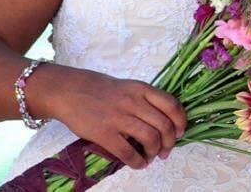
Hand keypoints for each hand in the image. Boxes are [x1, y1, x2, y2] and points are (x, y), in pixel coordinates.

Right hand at [37, 65, 186, 168]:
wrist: (69, 90)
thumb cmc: (101, 89)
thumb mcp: (128, 86)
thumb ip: (146, 100)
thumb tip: (164, 122)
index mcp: (142, 89)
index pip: (172, 105)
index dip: (180, 122)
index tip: (180, 133)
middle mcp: (134, 102)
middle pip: (164, 125)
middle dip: (169, 143)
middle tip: (166, 151)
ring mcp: (119, 117)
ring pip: (150, 138)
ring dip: (155, 152)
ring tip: (151, 157)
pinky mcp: (104, 133)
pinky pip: (127, 152)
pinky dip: (137, 161)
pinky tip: (138, 164)